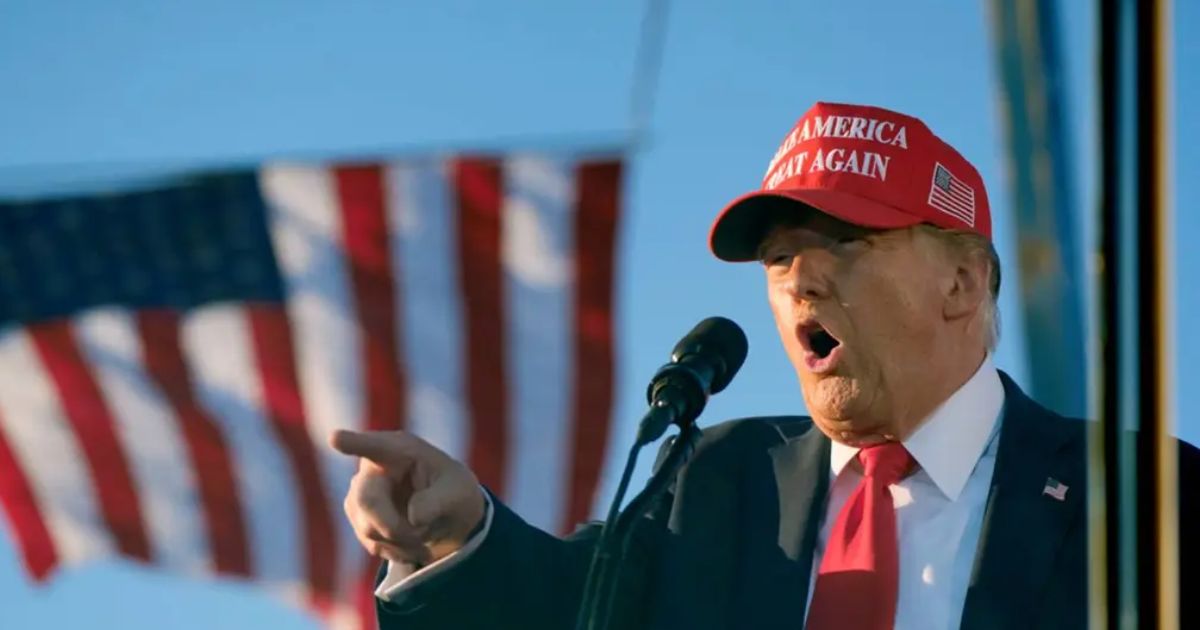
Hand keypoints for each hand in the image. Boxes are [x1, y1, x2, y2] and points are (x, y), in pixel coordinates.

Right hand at [330, 429, 486, 565]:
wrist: (448, 516)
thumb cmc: (454, 493)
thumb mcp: (458, 493)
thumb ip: (438, 501)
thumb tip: (414, 517)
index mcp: (400, 449)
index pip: (374, 446)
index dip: (353, 443)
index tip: (335, 438)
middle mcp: (374, 468)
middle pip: (366, 500)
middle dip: (395, 526)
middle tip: (423, 534)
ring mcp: (361, 493)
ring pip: (368, 528)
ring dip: (402, 540)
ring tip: (425, 532)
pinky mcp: (359, 518)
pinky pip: (372, 543)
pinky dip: (397, 549)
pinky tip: (413, 541)